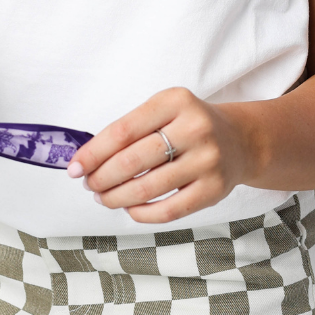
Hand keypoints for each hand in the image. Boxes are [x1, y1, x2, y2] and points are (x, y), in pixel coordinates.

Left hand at [67, 87, 255, 223]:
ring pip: (148, 188)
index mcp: (175, 101)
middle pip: (133, 160)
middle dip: (102, 177)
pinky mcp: (214, 189)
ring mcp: (207, 160)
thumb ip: (131, 129)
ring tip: (104, 197)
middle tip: (89, 184)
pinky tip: (129, 208)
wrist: (240, 139)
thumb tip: (87, 160)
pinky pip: (169, 210)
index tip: (74, 167)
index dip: (93, 152)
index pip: (123, 130)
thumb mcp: (165, 110)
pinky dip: (141, 213)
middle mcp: (194, 128)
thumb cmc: (189, 124)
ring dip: (117, 197)